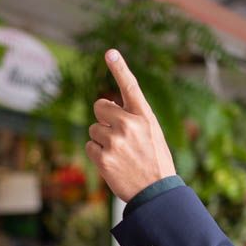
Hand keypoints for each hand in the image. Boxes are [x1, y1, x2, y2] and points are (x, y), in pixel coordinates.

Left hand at [85, 49, 176, 202]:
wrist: (156, 193)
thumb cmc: (155, 161)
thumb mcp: (152, 133)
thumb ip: (133, 117)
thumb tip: (106, 106)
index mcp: (145, 116)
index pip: (130, 87)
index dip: (119, 68)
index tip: (110, 52)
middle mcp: (129, 125)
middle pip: (100, 107)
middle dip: (104, 118)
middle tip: (118, 136)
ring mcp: (115, 141)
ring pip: (93, 129)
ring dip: (101, 139)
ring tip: (119, 154)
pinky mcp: (103, 158)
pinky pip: (89, 146)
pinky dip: (97, 154)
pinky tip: (112, 163)